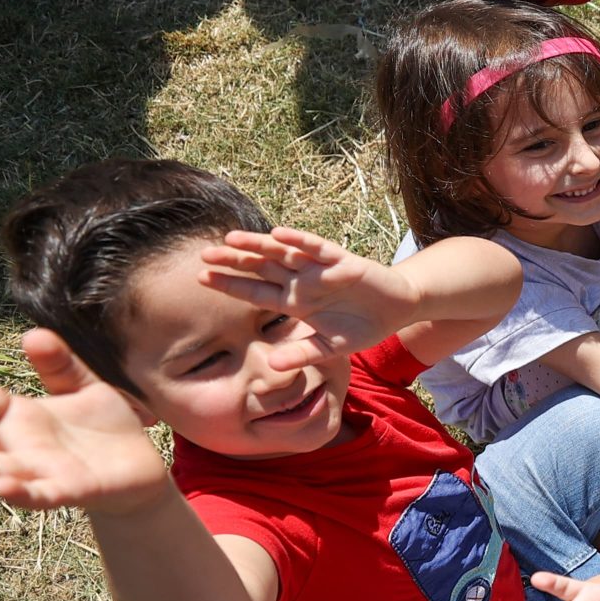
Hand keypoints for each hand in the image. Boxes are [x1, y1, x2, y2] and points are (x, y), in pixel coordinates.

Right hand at [0, 332, 170, 516]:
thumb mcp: (82, 385)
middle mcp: (14, 445)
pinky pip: (36, 495)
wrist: (139, 467)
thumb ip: (59, 364)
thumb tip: (33, 333)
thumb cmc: (102, 425)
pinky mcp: (64, 492)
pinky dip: (19, 492)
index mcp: (13, 415)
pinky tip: (4, 486)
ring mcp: (35, 471)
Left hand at [199, 228, 410, 368]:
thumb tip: (273, 365)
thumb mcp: (331, 348)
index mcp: (295, 302)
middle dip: (234, 261)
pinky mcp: (342, 262)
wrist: (398, 309)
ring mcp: (319, 270)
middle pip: (261, 268)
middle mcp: (302, 282)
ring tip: (232, 239)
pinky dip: (300, 242)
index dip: (230, 285)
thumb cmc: (362, 326)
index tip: (201, 278)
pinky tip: (279, 234)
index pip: (255, 291)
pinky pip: (317, 249)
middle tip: (204, 255)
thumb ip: (302, 355)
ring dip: (259, 246)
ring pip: (282, 254)